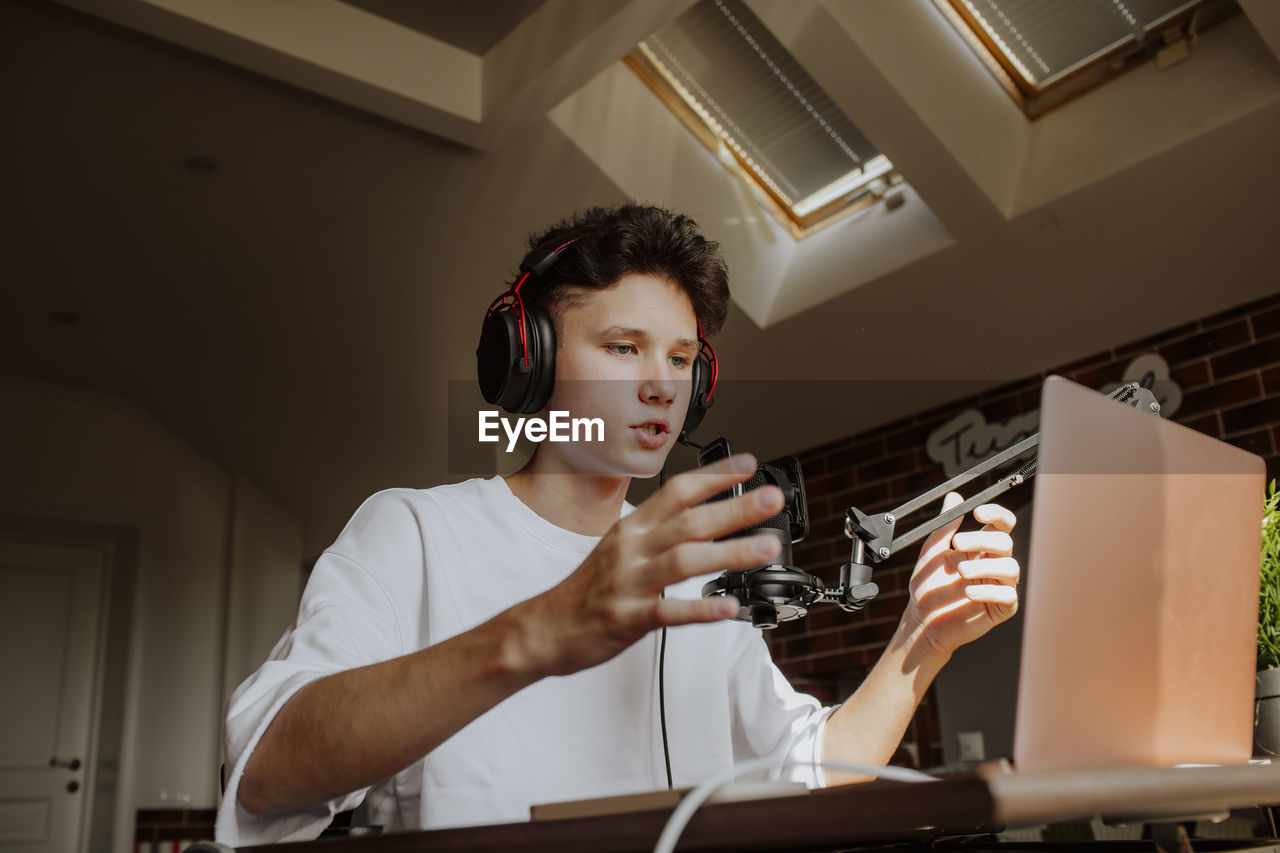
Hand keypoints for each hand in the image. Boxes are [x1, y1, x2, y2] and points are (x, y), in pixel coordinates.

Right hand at [517, 454, 783, 676]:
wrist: (544, 628)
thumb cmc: (587, 591)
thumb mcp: (619, 548)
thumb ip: (657, 533)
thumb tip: (701, 518)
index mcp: (632, 528)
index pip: (678, 490)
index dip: (715, 475)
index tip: (750, 465)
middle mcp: (632, 549)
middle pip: (689, 519)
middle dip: (735, 507)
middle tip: (772, 499)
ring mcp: (629, 583)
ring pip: (684, 559)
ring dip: (729, 551)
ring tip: (765, 548)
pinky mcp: (627, 618)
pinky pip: (668, 611)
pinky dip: (700, 609)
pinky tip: (728, 608)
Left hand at [898, 491, 1019, 658]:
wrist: (921, 621)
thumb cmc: (928, 588)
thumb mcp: (932, 553)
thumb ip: (945, 526)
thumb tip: (954, 497)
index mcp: (981, 548)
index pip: (1002, 525)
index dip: (996, 514)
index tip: (978, 512)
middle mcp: (994, 565)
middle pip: (1005, 543)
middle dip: (982, 540)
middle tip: (957, 545)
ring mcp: (999, 586)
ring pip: (1010, 568)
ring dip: (984, 566)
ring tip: (960, 572)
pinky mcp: (1001, 609)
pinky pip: (1008, 595)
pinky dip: (988, 591)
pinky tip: (967, 592)